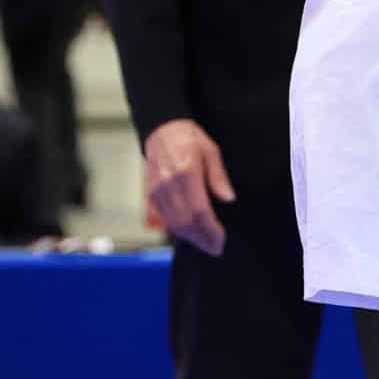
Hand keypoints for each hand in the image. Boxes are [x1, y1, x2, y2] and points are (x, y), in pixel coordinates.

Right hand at [143, 119, 235, 255]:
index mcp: (186, 173)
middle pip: (185, 222)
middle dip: (202, 239)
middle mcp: (168, 185)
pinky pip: (163, 220)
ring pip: (173, 224)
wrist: (162, 130)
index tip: (221, 240)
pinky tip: (190, 234)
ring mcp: (157, 192)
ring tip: (205, 243)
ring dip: (190, 238)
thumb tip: (228, 199)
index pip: (200, 211)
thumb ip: (219, 177)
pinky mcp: (150, 195)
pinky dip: (177, 230)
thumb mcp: (211, 151)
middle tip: (215, 248)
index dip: (211, 230)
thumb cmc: (189, 138)